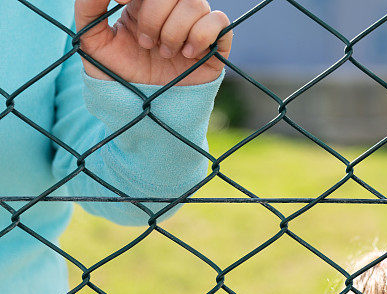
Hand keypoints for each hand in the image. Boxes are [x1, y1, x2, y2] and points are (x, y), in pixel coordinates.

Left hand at [75, 0, 232, 85]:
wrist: (147, 112)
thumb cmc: (121, 78)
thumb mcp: (94, 43)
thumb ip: (90, 8)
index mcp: (144, 3)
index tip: (122, 1)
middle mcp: (172, 11)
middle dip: (154, 16)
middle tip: (146, 43)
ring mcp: (195, 26)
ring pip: (196, 4)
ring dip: (176, 30)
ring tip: (165, 54)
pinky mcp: (215, 44)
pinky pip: (219, 21)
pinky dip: (202, 35)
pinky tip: (188, 54)